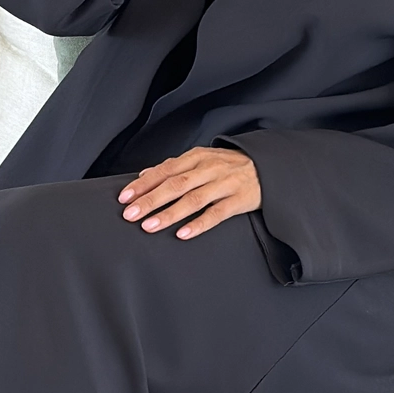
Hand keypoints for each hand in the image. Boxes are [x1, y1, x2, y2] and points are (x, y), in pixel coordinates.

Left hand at [117, 147, 260, 238]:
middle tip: (130, 214)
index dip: (144, 184)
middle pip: (175, 185)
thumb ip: (174, 168)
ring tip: (150, 226)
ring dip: (169, 213)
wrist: (269, 167)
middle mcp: (209, 169)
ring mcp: (225, 184)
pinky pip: (217, 213)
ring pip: (193, 199)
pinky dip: (199, 224)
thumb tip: (144, 175)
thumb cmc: (230, 166)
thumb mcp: (202, 160)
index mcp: (197, 158)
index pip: (165, 170)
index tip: (124, 197)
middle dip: (150, 200)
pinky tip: (183, 234)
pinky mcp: (239, 200)